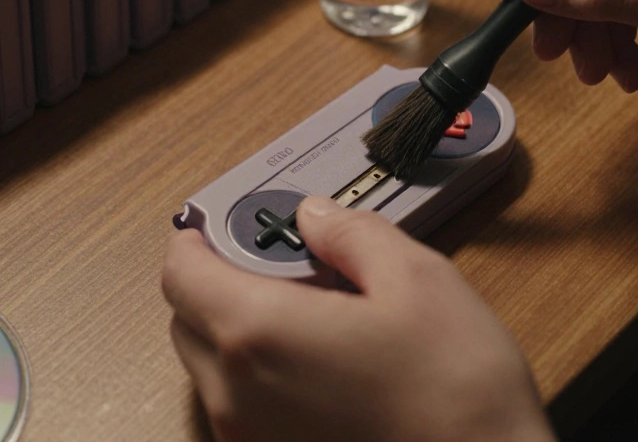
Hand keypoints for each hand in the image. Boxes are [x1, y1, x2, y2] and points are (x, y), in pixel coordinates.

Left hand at [162, 196, 554, 441]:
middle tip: (286, 264)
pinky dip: (263, 376)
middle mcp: (235, 395)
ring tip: (317, 316)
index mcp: (258, 333)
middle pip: (189, 320)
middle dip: (221, 281)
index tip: (228, 223)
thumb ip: (353, 235)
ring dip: (242, 330)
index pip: (180, 274)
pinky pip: (242, 408)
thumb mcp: (418, 281)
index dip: (197, 239)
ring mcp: (249, 440)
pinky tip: (329, 367)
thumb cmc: (457, 392)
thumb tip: (314, 217)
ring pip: (213, 368)